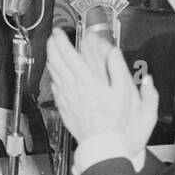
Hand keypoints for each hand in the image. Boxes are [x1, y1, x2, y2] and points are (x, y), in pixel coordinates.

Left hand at [0, 103, 29, 167]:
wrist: (7, 92)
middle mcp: (5, 130)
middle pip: (9, 149)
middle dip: (12, 158)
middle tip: (15, 167)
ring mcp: (15, 127)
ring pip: (19, 145)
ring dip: (22, 154)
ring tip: (24, 161)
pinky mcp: (24, 122)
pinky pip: (27, 135)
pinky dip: (28, 141)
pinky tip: (29, 146)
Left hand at [46, 30, 156, 146]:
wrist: (101, 142)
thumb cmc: (114, 120)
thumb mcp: (123, 93)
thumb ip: (118, 69)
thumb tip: (114, 52)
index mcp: (86, 80)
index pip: (68, 55)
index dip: (61, 41)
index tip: (59, 32)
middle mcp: (72, 86)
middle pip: (56, 60)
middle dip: (52, 45)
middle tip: (53, 36)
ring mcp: (65, 96)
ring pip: (53, 71)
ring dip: (51, 57)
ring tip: (52, 49)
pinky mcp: (62, 105)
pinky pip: (54, 85)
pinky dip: (53, 74)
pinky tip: (55, 72)